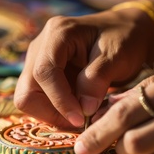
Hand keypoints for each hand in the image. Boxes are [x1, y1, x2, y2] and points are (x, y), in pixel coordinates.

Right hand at [14, 0, 153, 127]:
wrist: (127, 31)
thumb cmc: (124, 39)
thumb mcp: (118, 57)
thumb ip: (98, 80)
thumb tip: (83, 109)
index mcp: (58, 34)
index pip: (44, 72)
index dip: (60, 101)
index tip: (81, 119)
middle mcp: (41, 45)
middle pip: (27, 89)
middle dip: (51, 111)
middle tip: (80, 121)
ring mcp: (38, 60)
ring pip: (28, 98)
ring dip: (53, 113)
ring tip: (82, 115)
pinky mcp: (42, 74)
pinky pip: (39, 99)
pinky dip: (56, 110)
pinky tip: (79, 109)